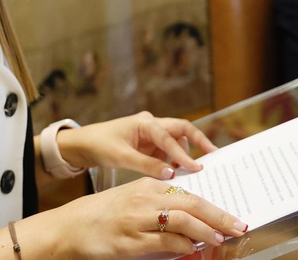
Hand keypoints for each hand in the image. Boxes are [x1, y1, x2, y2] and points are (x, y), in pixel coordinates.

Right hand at [0, 178, 247, 258]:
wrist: (71, 227)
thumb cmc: (106, 214)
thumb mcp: (134, 200)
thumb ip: (161, 206)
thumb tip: (193, 221)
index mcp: (148, 186)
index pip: (190, 193)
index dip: (214, 205)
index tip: (233, 215)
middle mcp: (145, 200)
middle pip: (191, 204)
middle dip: (219, 216)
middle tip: (239, 226)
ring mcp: (137, 221)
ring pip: (181, 221)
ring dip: (205, 231)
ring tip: (219, 238)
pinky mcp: (129, 243)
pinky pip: (164, 243)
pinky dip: (182, 246)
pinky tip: (192, 249)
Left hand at [57, 111, 217, 178]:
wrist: (84, 144)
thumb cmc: (100, 145)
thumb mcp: (122, 158)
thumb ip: (147, 166)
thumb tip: (171, 174)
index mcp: (145, 123)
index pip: (169, 138)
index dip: (184, 153)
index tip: (196, 167)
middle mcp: (151, 124)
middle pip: (182, 129)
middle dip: (198, 141)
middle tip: (214, 154)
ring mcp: (151, 134)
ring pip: (176, 140)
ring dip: (185, 153)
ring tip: (196, 170)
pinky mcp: (149, 144)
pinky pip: (168, 150)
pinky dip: (174, 160)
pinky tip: (178, 173)